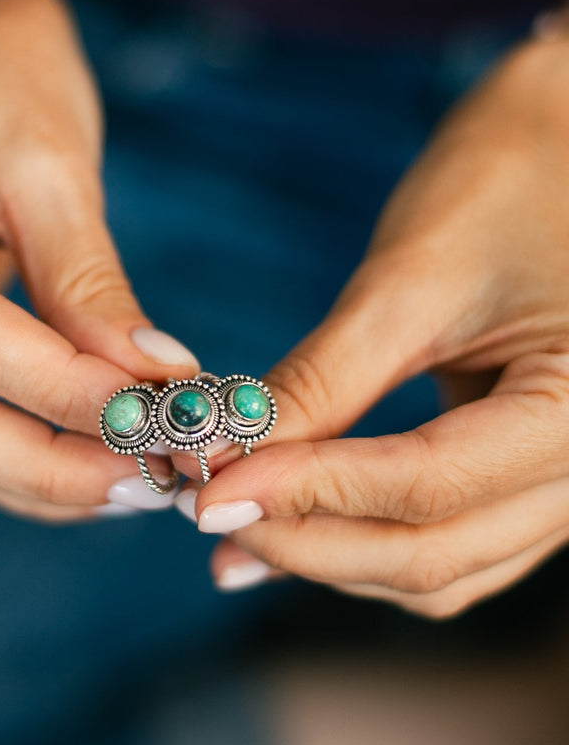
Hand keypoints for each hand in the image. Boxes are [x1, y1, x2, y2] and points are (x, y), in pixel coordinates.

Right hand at [0, 0, 197, 518]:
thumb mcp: (52, 169)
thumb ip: (90, 285)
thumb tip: (152, 385)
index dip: (64, 393)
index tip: (157, 420)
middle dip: (50, 466)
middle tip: (152, 481)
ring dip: (38, 476)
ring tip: (135, 481)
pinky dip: (15, 454)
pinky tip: (86, 462)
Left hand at [190, 35, 568, 615]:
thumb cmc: (512, 178)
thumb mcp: (410, 280)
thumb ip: (323, 382)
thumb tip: (227, 457)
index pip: (427, 487)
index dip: (308, 496)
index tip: (209, 493)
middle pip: (435, 552)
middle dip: (311, 544)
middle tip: (210, 517)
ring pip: (442, 566)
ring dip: (336, 556)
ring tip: (238, 529)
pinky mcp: (535, 475)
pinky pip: (453, 542)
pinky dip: (371, 538)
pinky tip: (299, 521)